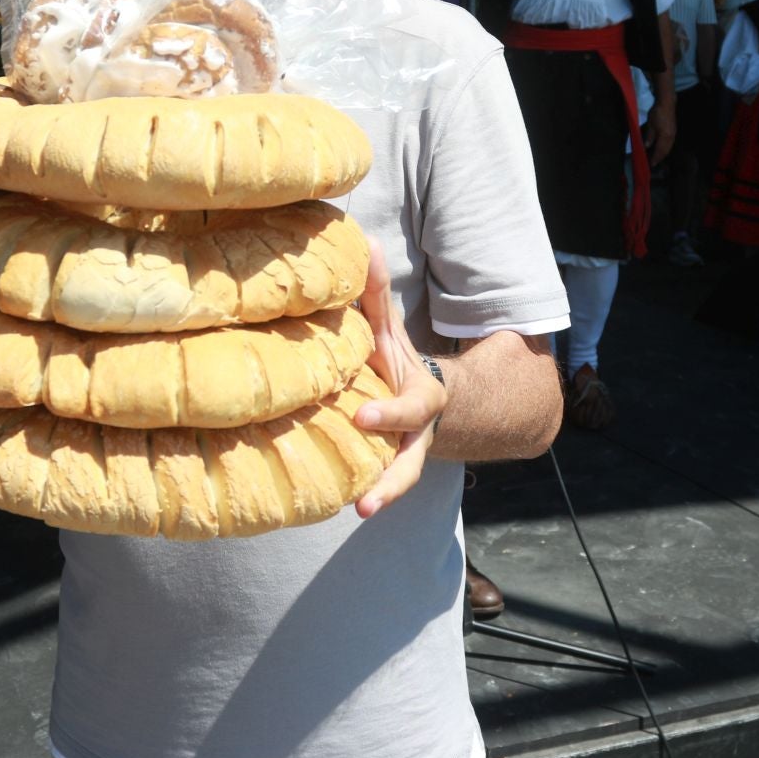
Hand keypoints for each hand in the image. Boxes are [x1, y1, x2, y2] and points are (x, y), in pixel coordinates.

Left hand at [351, 239, 445, 518]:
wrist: (429, 398)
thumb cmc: (393, 360)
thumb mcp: (389, 330)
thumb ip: (377, 294)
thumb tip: (365, 244)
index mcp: (419, 396)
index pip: (407, 408)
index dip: (387, 413)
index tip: (361, 416)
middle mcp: (414, 432)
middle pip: (410, 460)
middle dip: (392, 478)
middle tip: (367, 499)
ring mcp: (402, 454)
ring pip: (399, 481)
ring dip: (382, 497)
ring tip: (359, 513)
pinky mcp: (384, 468)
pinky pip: (374, 485)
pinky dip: (362, 495)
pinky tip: (329, 505)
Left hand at [643, 95, 676, 164]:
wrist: (667, 103)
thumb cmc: (657, 114)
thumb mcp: (650, 125)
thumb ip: (650, 137)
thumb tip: (647, 146)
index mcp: (665, 137)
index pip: (660, 151)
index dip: (656, 158)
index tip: (651, 164)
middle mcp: (671, 137)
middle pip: (666, 151)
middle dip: (660, 158)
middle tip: (654, 163)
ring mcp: (673, 134)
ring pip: (669, 147)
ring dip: (663, 153)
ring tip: (657, 157)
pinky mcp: (673, 131)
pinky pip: (670, 143)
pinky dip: (665, 148)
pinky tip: (662, 148)